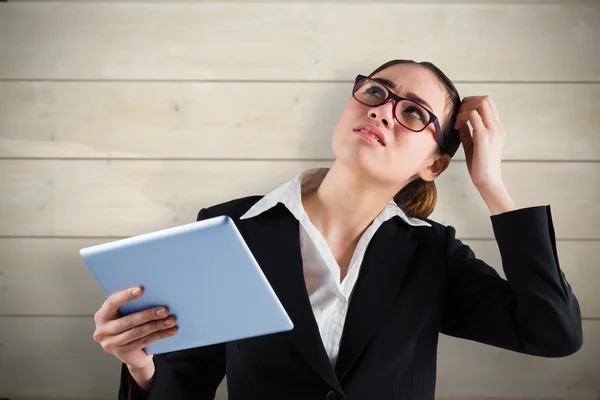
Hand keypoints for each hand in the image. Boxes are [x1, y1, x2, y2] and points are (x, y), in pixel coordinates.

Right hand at [93, 287, 177, 369]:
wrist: (132, 352)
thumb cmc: (130, 324)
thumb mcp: (127, 314)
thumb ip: (133, 305)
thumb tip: (154, 292)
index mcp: (102, 315)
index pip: (112, 303)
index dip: (125, 296)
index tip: (141, 290)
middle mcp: (102, 331)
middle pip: (128, 321)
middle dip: (148, 315)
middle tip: (164, 310)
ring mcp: (111, 344)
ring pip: (137, 332)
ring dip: (157, 326)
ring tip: (171, 321)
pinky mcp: (122, 353)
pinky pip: (143, 342)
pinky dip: (159, 335)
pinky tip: (170, 331)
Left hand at [454, 96, 515, 213]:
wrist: (488, 181)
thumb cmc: (480, 166)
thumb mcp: (473, 145)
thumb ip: (468, 132)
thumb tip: (459, 122)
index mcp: (497, 128)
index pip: (488, 103)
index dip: (472, 103)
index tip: (460, 115)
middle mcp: (497, 127)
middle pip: (485, 99)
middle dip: (467, 102)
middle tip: (457, 115)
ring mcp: (492, 130)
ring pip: (481, 103)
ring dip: (465, 109)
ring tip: (457, 122)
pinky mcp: (483, 137)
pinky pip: (472, 116)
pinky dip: (462, 117)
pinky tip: (456, 127)